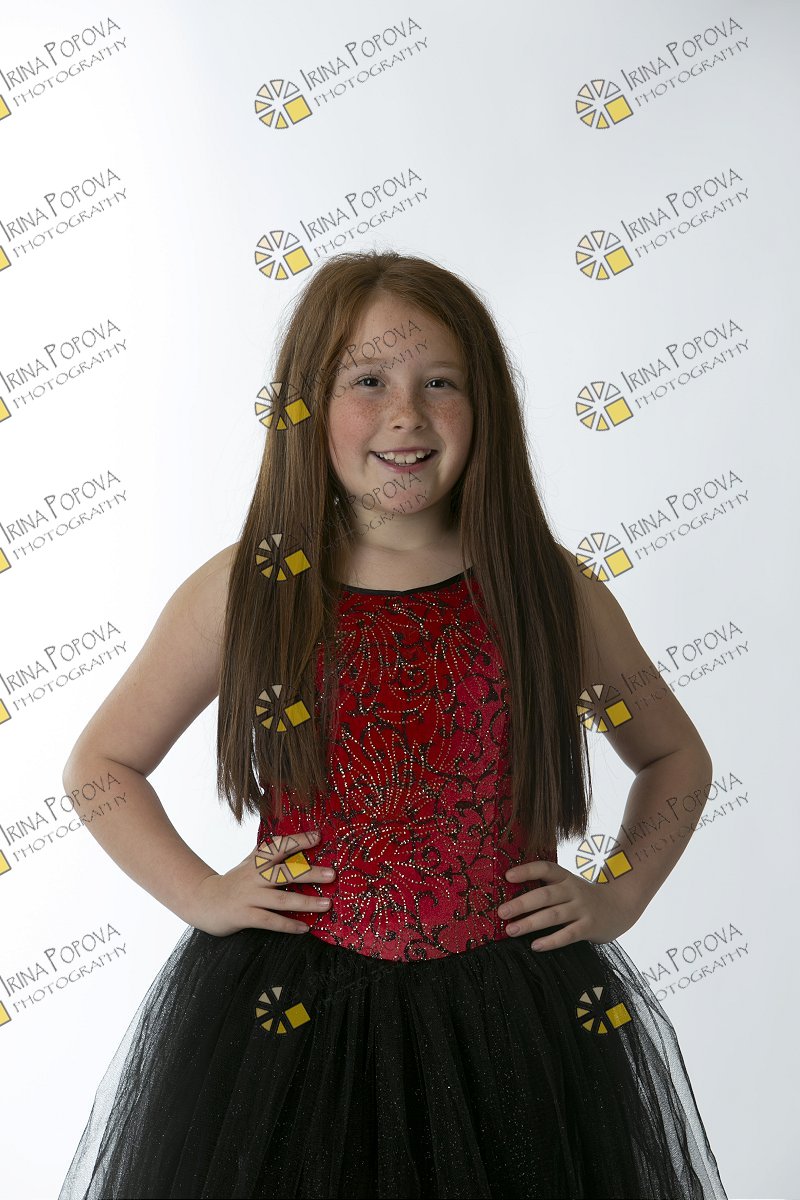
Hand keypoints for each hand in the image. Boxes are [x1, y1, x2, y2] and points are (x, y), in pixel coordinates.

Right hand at [187, 830, 336, 936]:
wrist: (202, 901)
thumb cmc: (234, 881)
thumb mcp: (249, 863)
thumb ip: (267, 853)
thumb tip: (294, 841)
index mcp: (257, 861)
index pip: (279, 846)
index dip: (298, 840)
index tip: (318, 836)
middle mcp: (254, 876)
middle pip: (286, 873)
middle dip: (310, 873)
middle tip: (332, 874)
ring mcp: (249, 896)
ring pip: (282, 899)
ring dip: (306, 902)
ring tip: (327, 904)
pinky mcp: (244, 915)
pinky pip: (270, 921)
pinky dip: (289, 925)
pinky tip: (305, 928)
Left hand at [497, 860, 642, 951]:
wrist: (621, 906)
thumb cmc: (583, 898)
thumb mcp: (569, 886)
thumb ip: (547, 888)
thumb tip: (510, 898)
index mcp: (565, 877)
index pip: (545, 868)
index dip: (527, 870)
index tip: (507, 876)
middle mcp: (573, 890)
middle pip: (546, 895)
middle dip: (522, 903)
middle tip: (501, 912)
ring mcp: (582, 909)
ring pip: (554, 915)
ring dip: (531, 923)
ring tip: (511, 930)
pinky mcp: (589, 927)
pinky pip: (569, 935)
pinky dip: (551, 941)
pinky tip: (536, 946)